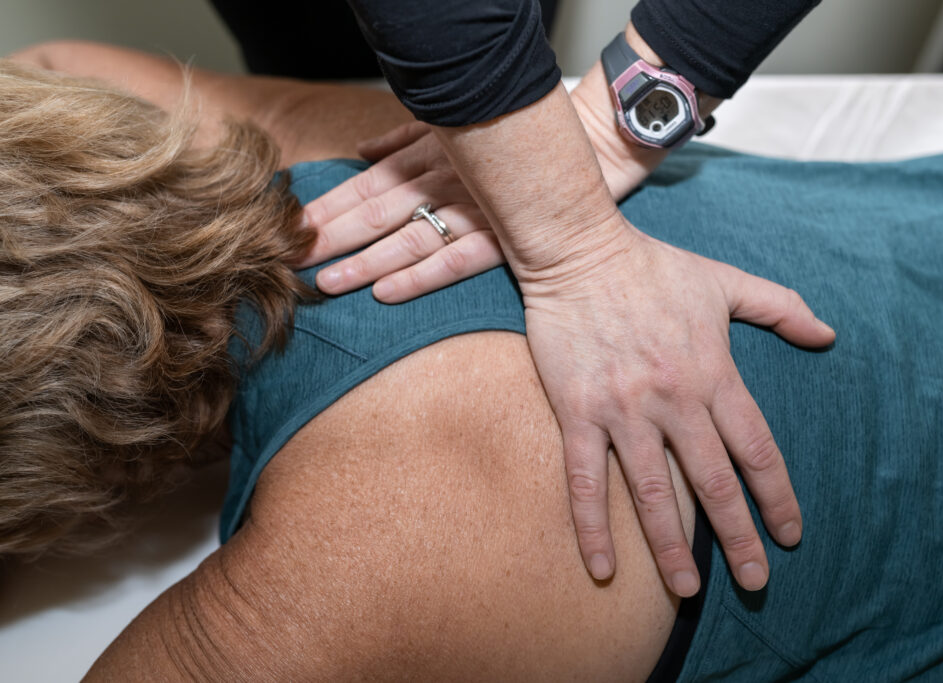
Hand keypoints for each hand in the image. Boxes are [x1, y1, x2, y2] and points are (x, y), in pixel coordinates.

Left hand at [299, 121, 505, 299]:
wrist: (585, 145)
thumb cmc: (515, 134)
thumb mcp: (455, 128)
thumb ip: (406, 139)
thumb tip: (364, 151)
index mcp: (429, 155)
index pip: (366, 184)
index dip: (327, 207)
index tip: (293, 228)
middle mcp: (444, 181)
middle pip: (375, 213)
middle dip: (331, 237)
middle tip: (291, 260)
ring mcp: (473, 210)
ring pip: (406, 240)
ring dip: (364, 263)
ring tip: (327, 284)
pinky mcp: (501, 238)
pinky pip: (454, 261)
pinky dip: (419, 277)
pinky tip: (385, 292)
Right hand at [520, 220, 834, 593]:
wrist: (579, 251)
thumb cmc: (654, 267)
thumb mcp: (725, 282)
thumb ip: (781, 308)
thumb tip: (829, 334)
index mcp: (713, 374)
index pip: (757, 449)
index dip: (777, 497)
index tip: (790, 534)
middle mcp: (675, 400)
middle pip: (714, 483)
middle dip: (739, 538)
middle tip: (756, 582)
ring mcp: (624, 409)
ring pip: (654, 492)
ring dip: (672, 547)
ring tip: (687, 591)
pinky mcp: (578, 411)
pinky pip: (586, 479)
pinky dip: (593, 526)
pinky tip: (603, 567)